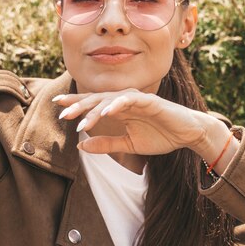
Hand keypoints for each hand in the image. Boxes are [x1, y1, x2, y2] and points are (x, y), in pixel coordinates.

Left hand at [52, 89, 227, 157]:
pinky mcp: (150, 101)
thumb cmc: (160, 136)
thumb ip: (106, 144)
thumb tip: (81, 146)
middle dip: (79, 105)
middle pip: (97, 99)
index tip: (57, 105)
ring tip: (80, 120)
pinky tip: (106, 112)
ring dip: (95, 109)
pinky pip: (131, 101)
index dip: (76, 103)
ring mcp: (137, 99)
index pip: (93, 104)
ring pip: (110, 100)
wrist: (187, 135)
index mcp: (119, 109)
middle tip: (61, 112)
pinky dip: (118, 105)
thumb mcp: (129, 144)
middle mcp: (125, 100)